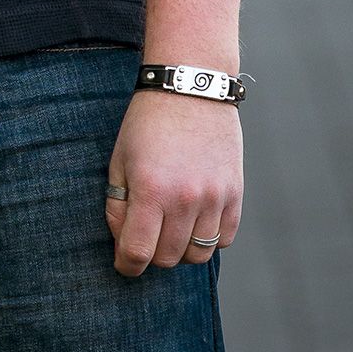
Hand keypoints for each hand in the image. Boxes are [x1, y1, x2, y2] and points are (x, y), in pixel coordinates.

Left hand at [104, 91, 241, 276]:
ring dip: (181, 249)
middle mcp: (185, 199)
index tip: (124, 262)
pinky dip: (208, 238)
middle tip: (146, 235)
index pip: (138, 253)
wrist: (191, 87)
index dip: (126, 265)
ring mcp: (214, 198)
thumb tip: (123, 243)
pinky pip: (224, 239)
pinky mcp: (234, 193)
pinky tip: (195, 219)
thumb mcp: (119, 159)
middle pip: (167, 258)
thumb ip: (118, 205)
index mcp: (151, 190)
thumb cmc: (147, 122)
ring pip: (198, 254)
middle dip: (151, 254)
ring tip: (171, 227)